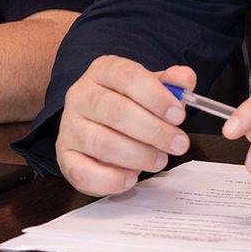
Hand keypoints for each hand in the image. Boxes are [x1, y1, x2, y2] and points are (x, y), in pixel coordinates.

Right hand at [54, 55, 195, 195]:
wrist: (95, 122)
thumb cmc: (127, 104)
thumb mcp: (150, 88)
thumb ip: (171, 84)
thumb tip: (185, 79)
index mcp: (102, 71)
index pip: (127, 76)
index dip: (156, 96)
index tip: (179, 115)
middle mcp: (80, 95)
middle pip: (116, 111)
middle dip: (154, 131)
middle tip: (178, 144)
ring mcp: (69, 127)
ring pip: (103, 143)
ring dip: (139, 156)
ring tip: (158, 160)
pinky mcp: (65, 157)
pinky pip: (83, 172)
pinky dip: (112, 179)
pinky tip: (131, 177)